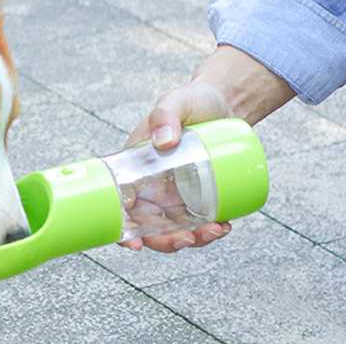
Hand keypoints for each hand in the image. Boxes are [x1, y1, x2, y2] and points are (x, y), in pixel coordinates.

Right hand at [121, 45, 294, 252]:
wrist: (225, 102)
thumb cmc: (192, 100)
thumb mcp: (175, 101)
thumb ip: (166, 114)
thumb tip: (164, 142)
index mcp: (135, 165)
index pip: (120, 202)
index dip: (122, 230)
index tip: (134, 245)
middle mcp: (152, 182)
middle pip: (149, 225)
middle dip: (167, 242)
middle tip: (190, 238)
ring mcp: (176, 190)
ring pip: (176, 227)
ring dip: (193, 239)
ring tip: (216, 230)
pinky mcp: (199, 193)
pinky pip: (199, 219)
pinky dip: (210, 230)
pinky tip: (224, 225)